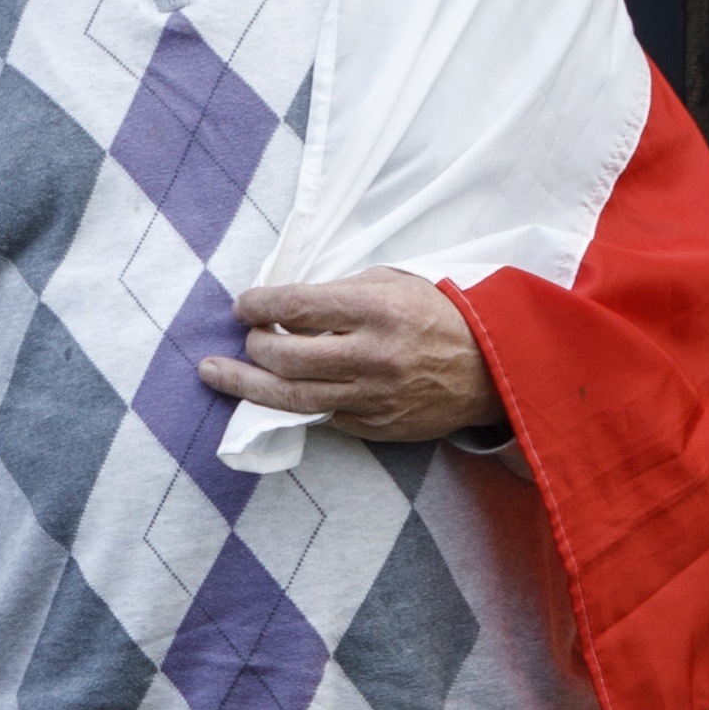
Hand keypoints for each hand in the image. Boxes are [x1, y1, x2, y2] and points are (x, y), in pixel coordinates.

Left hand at [200, 271, 493, 443]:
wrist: (493, 368)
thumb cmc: (438, 315)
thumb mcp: (394, 282)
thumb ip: (340, 292)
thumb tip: (285, 304)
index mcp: (376, 309)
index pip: (296, 306)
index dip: (258, 304)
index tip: (243, 305)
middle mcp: (372, 355)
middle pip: (285, 357)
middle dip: (254, 344)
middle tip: (247, 336)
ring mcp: (373, 397)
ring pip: (291, 397)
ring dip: (246, 385)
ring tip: (215, 373)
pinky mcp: (375, 427)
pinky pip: (320, 415)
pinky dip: (292, 402)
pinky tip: (270, 392)